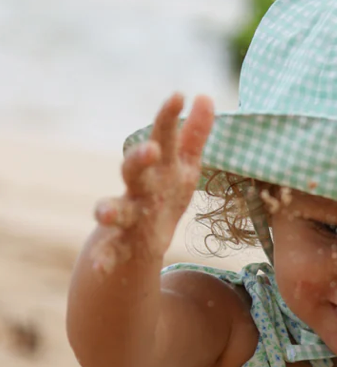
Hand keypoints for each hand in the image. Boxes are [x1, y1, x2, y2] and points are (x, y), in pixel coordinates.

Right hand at [94, 93, 213, 259]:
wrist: (142, 237)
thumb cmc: (166, 194)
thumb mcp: (185, 167)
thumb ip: (195, 135)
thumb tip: (206, 96)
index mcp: (158, 167)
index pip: (163, 136)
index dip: (169, 116)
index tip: (179, 95)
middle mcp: (138, 187)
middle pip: (133, 169)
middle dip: (139, 159)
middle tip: (150, 150)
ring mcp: (128, 214)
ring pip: (114, 209)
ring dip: (108, 210)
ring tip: (104, 213)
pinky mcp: (123, 243)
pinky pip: (110, 251)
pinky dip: (103, 260)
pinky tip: (100, 271)